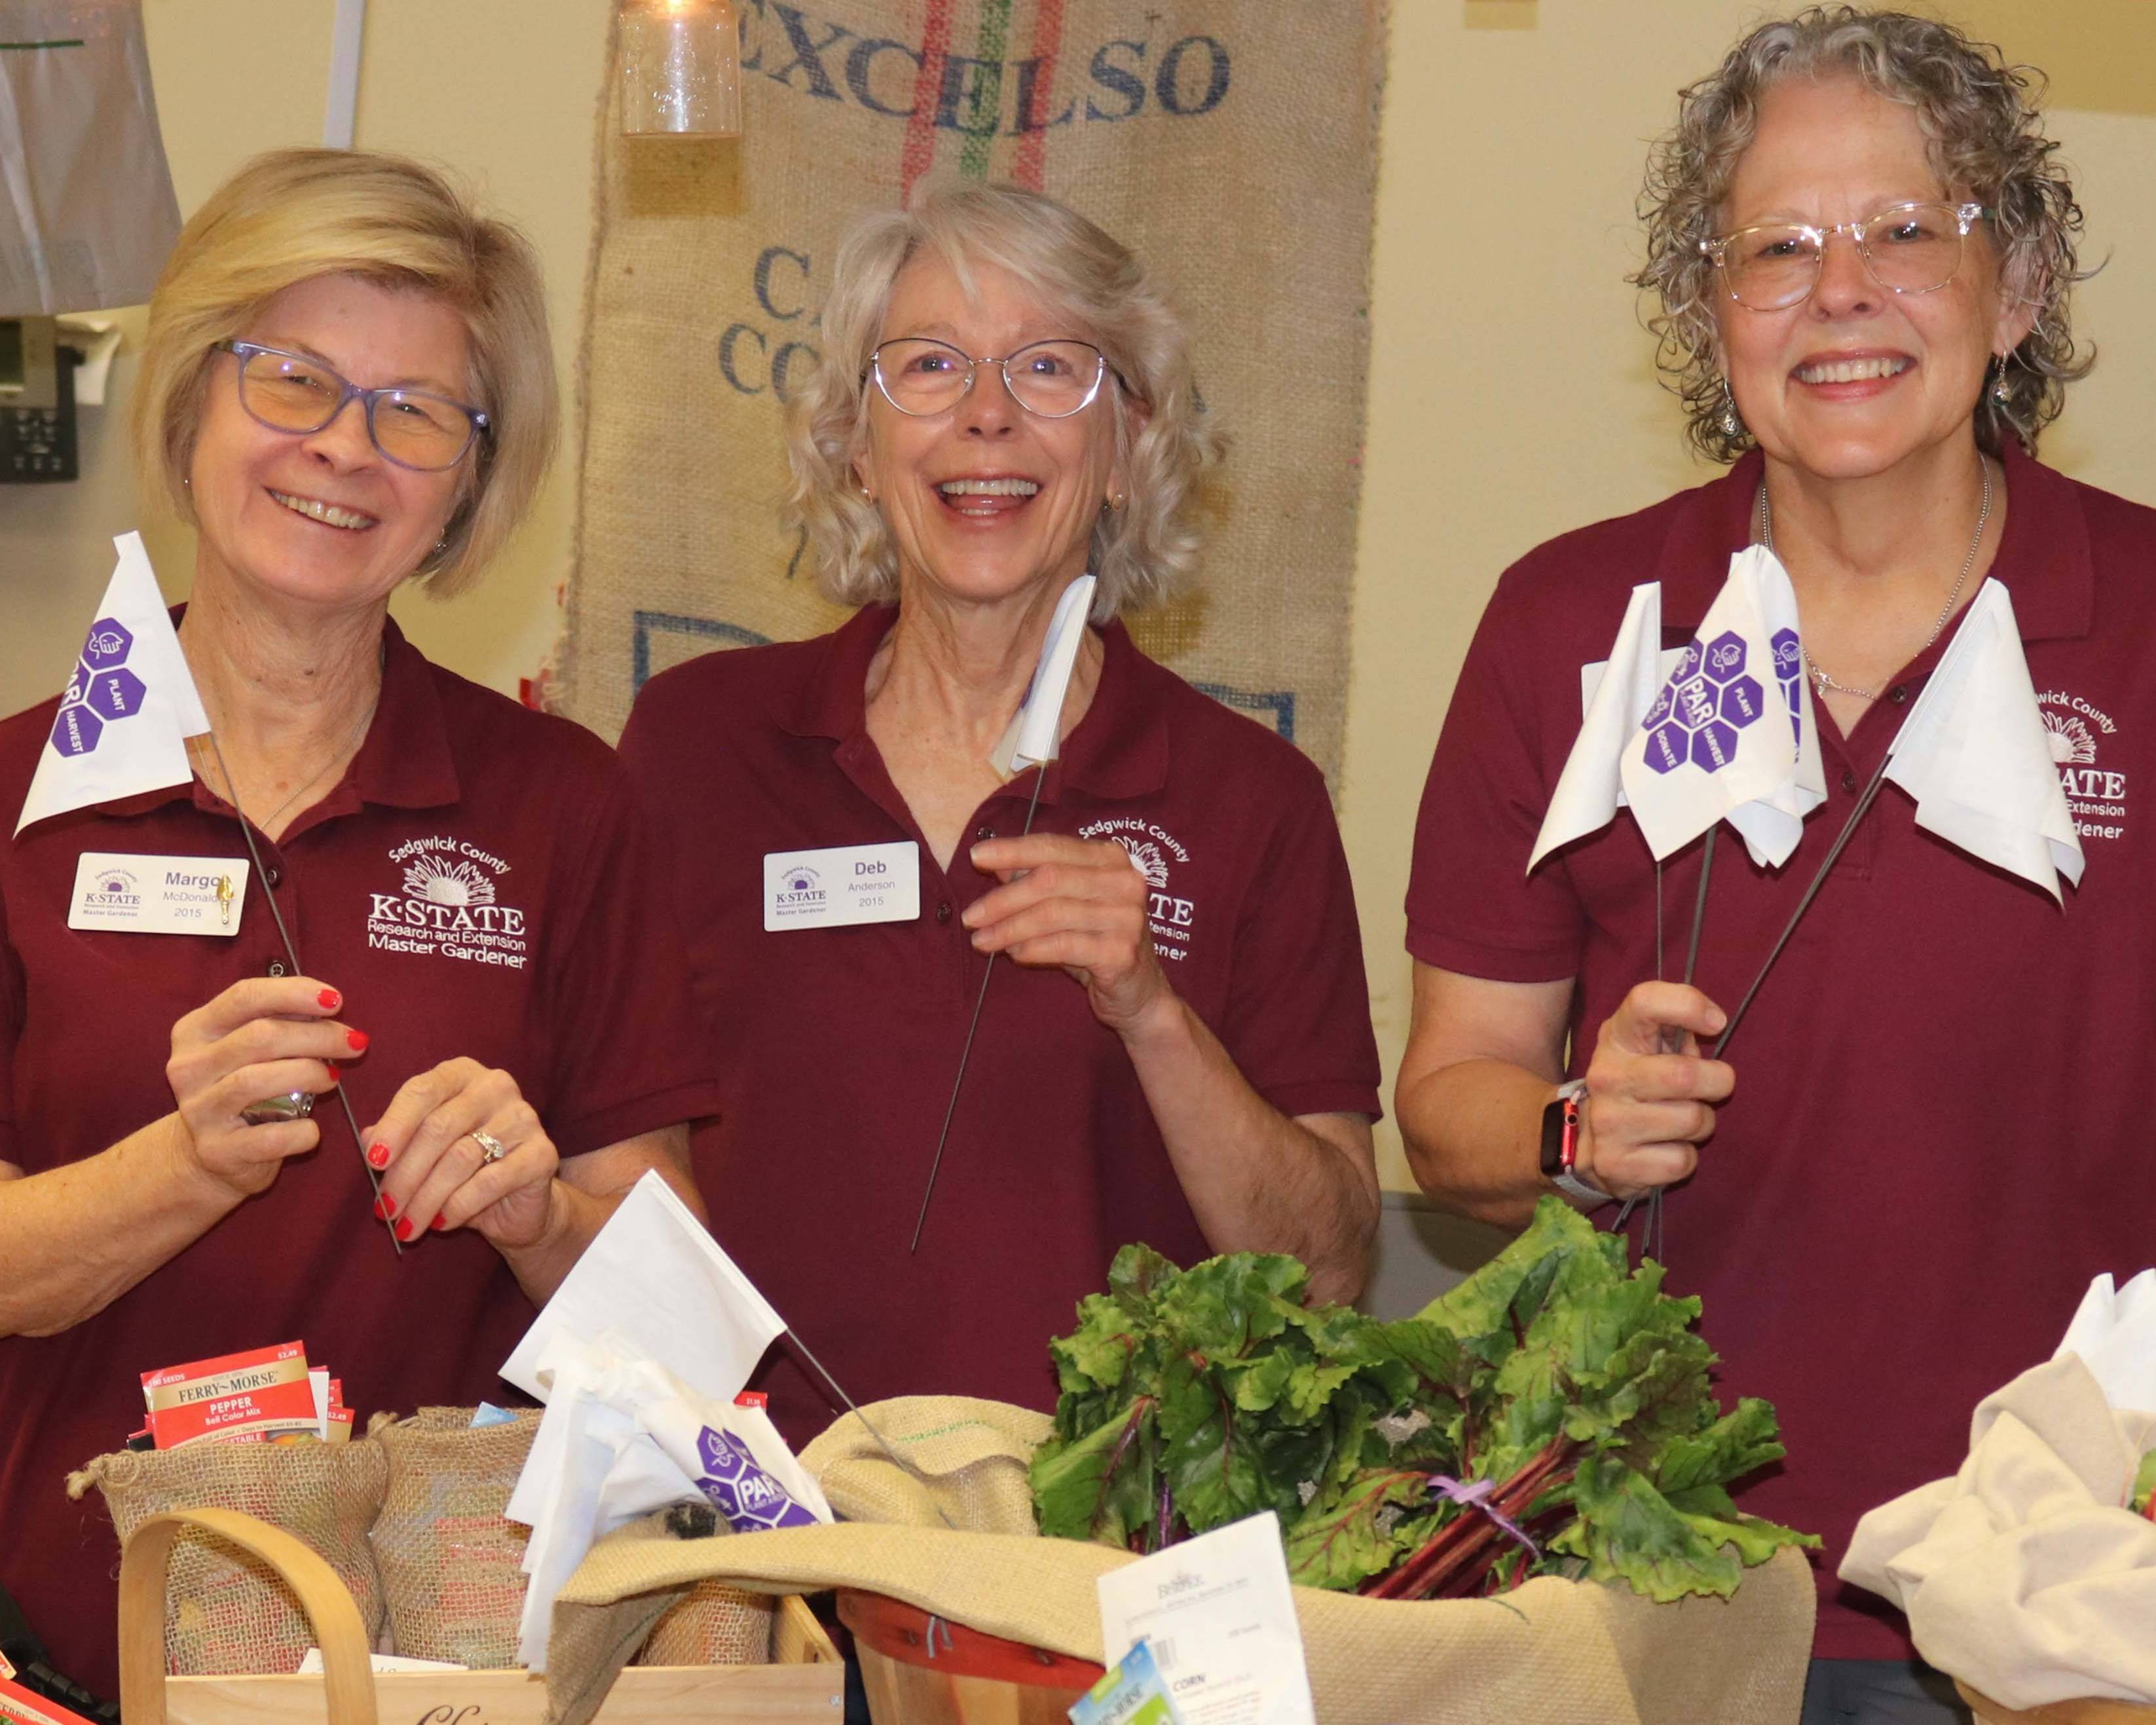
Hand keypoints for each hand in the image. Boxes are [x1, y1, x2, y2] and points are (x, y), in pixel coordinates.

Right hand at [165, 977, 363, 1199]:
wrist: (211, 1155)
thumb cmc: (244, 1089)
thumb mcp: (251, 1049)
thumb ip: (281, 1022)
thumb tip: (329, 1005)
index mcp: (195, 1031)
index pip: (244, 997)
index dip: (294, 993)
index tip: (336, 1000)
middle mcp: (188, 1068)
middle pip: (260, 1037)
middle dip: (318, 1036)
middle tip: (354, 1042)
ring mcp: (199, 1111)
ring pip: (258, 1080)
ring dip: (310, 1074)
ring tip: (333, 1078)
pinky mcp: (217, 1150)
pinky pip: (271, 1136)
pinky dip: (303, 1130)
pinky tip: (314, 1128)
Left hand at [362, 1059, 559, 1250]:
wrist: (518, 1204)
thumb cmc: (462, 1170)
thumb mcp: (422, 1152)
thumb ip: (395, 1139)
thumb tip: (367, 1139)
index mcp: (462, 1074)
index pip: (422, 1090)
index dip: (394, 1126)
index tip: (373, 1162)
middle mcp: (496, 1087)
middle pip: (439, 1128)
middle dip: (405, 1175)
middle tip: (386, 1210)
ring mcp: (524, 1118)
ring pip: (460, 1158)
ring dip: (426, 1199)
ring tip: (407, 1226)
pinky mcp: (543, 1153)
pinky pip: (490, 1182)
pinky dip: (458, 1207)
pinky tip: (442, 1223)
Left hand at [964, 834, 1170, 1033]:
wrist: (1139, 993)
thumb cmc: (1095, 941)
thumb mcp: (1067, 904)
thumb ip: (1038, 880)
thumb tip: (995, 863)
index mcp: (1112, 858)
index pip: (1054, 846)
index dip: (1012, 849)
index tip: (975, 856)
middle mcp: (1125, 881)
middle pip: (1049, 879)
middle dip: (1003, 899)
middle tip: (971, 917)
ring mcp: (1127, 917)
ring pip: (1052, 913)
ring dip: (1009, 928)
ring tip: (982, 941)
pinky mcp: (1121, 952)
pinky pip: (1064, 945)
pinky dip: (1032, 949)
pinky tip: (1014, 954)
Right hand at [1575, 982, 1734, 1200]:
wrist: (1582, 1140)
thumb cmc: (1637, 1083)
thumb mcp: (1649, 1046)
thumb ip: (1678, 1027)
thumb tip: (1712, 1022)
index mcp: (1618, 1037)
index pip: (1645, 1001)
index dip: (1688, 1005)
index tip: (1715, 1023)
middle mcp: (1606, 1076)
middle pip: (1685, 1075)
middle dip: (1716, 1083)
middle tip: (1710, 1089)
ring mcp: (1608, 1121)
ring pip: (1691, 1121)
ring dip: (1701, 1124)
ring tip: (1679, 1121)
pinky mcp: (1615, 1163)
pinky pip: (1681, 1160)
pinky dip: (1684, 1157)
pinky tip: (1663, 1149)